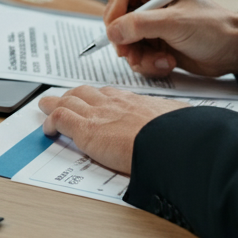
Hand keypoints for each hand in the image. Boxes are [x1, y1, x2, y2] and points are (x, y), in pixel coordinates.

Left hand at [39, 86, 187, 173]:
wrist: (174, 144)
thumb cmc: (182, 135)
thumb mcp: (181, 120)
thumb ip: (178, 119)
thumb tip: (190, 121)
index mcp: (135, 101)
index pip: (109, 94)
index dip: (97, 97)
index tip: (95, 101)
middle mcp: (113, 103)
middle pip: (85, 93)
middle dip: (72, 96)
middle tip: (65, 100)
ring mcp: (98, 113)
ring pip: (68, 101)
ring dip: (55, 104)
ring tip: (46, 106)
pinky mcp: (86, 129)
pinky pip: (60, 118)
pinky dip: (50, 122)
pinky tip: (48, 130)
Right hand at [102, 0, 237, 78]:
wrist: (234, 52)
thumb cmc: (215, 29)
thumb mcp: (175, 23)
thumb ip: (140, 25)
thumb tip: (112, 32)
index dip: (113, 2)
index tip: (120, 24)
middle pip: (114, 13)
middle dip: (123, 36)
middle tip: (131, 50)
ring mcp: (149, 21)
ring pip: (122, 37)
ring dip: (137, 54)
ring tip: (160, 59)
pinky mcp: (152, 40)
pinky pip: (133, 52)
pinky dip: (146, 62)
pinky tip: (166, 62)